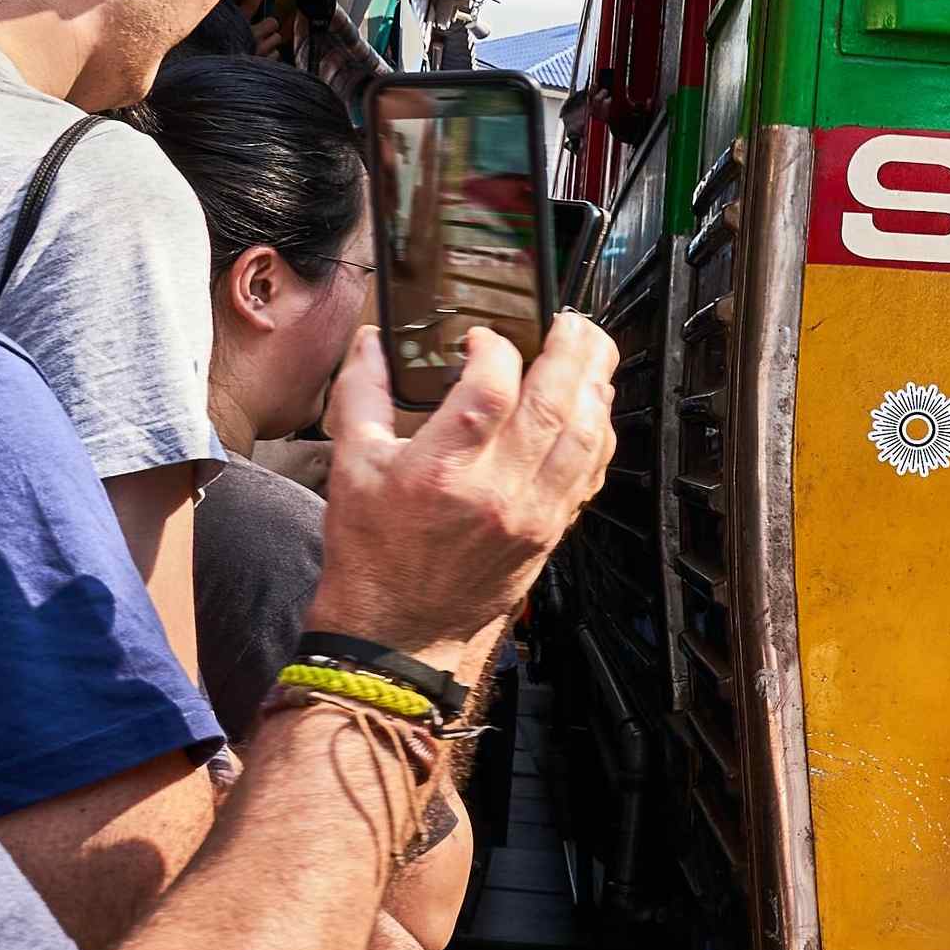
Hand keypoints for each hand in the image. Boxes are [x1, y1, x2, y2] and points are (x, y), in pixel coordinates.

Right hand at [306, 315, 618, 682]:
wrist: (396, 628)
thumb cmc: (370, 552)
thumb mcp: (350, 467)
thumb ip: (362, 395)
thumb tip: (373, 342)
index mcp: (442, 470)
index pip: (491, 390)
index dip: (496, 349)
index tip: (484, 336)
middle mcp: (498, 489)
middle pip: (556, 402)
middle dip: (573, 349)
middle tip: (570, 321)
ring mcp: (534, 511)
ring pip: (586, 434)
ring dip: (596, 384)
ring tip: (589, 351)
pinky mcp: (553, 528)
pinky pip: (592, 469)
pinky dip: (599, 430)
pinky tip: (592, 406)